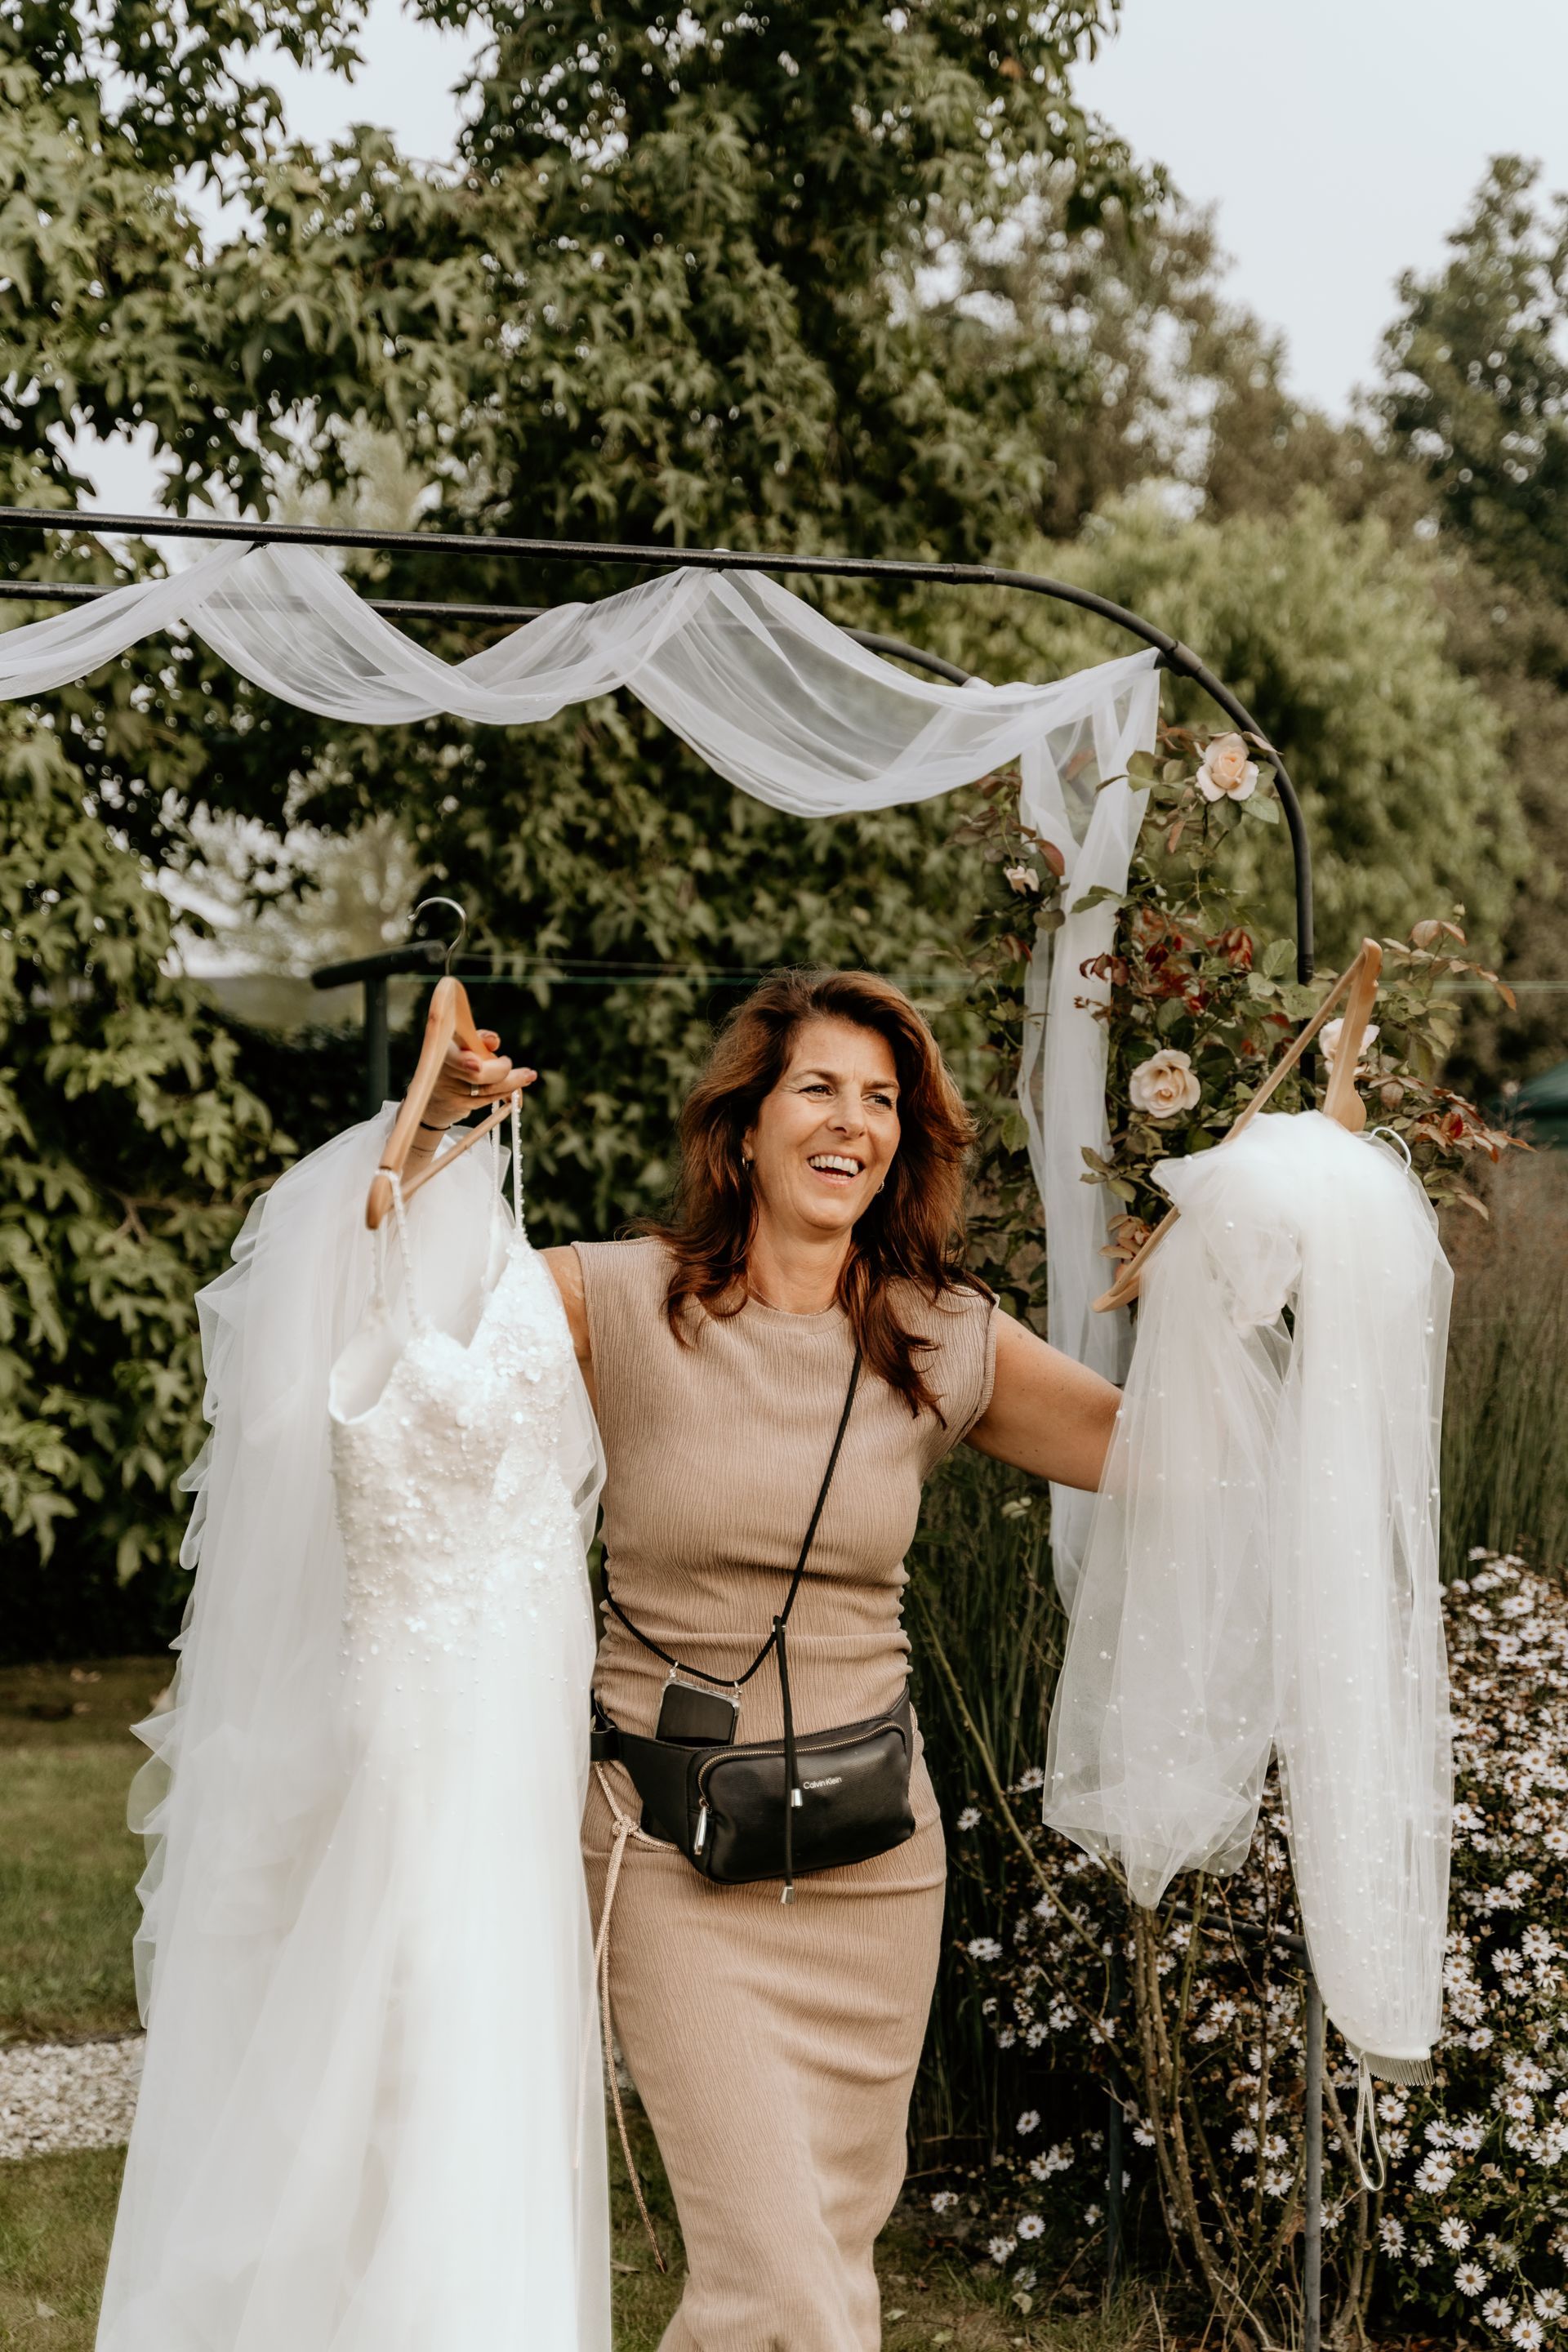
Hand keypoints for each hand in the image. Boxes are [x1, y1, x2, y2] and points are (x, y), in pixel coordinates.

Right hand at [411, 1031, 537, 1158]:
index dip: (463, 1061)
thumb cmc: (454, 1061)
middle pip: (475, 1074)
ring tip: (529, 1075)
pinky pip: (487, 1099)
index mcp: (443, 1049)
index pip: (452, 1053)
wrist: (433, 1096)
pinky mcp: (459, 1105)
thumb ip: (478, 1039)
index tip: (477, 1064)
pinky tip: (516, 1088)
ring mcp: (450, 1090)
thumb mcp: (462, 1044)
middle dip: (500, 1071)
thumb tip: (493, 1041)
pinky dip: (504, 1092)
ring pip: (486, 1088)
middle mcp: (443, 1071)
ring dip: (512, 1082)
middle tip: (515, 1066)